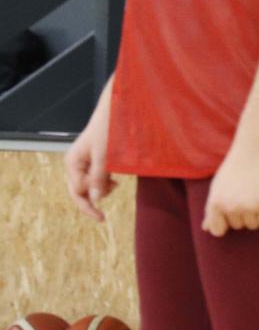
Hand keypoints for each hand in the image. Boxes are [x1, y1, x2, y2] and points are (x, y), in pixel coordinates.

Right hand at [64, 104, 115, 222]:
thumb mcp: (105, 155)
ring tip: (115, 183)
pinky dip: (104, 181)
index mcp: (72, 163)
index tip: (101, 218)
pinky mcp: (93, 159)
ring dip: (101, 189)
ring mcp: (83, 162)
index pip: (76, 192)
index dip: (88, 206)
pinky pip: (95, 177)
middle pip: (78, 191)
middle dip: (93, 199)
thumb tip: (95, 198)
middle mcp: (74, 163)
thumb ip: (99, 177)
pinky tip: (114, 181)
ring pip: (88, 185)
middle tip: (103, 215)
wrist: (116, 110)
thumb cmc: (109, 129)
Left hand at [202, 148, 258, 236]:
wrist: (254, 150)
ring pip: (253, 225)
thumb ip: (211, 209)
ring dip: (256, 215)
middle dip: (242, 214)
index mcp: (215, 204)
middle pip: (238, 226)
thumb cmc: (234, 168)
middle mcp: (230, 208)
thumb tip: (206, 229)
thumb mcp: (217, 187)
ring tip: (255, 195)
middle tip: (245, 194)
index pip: (218, 231)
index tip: (231, 213)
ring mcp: (248, 207)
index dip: (225, 223)